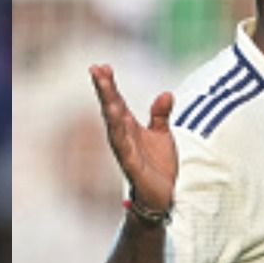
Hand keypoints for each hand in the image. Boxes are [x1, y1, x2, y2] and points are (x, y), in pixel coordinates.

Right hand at [89, 65, 176, 212]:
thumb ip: (161, 115)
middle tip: (97, 69)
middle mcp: (123, 136)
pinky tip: (115, 117)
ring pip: (113, 124)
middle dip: (104, 89)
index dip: (110, 85)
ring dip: (108, 104)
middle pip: (111, 108)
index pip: (117, 102)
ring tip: (104, 86)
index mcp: (130, 127)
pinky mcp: (131, 164)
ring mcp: (125, 149)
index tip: (102, 66)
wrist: (163, 196)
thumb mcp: (162, 135)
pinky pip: (123, 145)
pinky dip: (118, 131)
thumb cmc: (158, 166)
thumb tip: (166, 93)